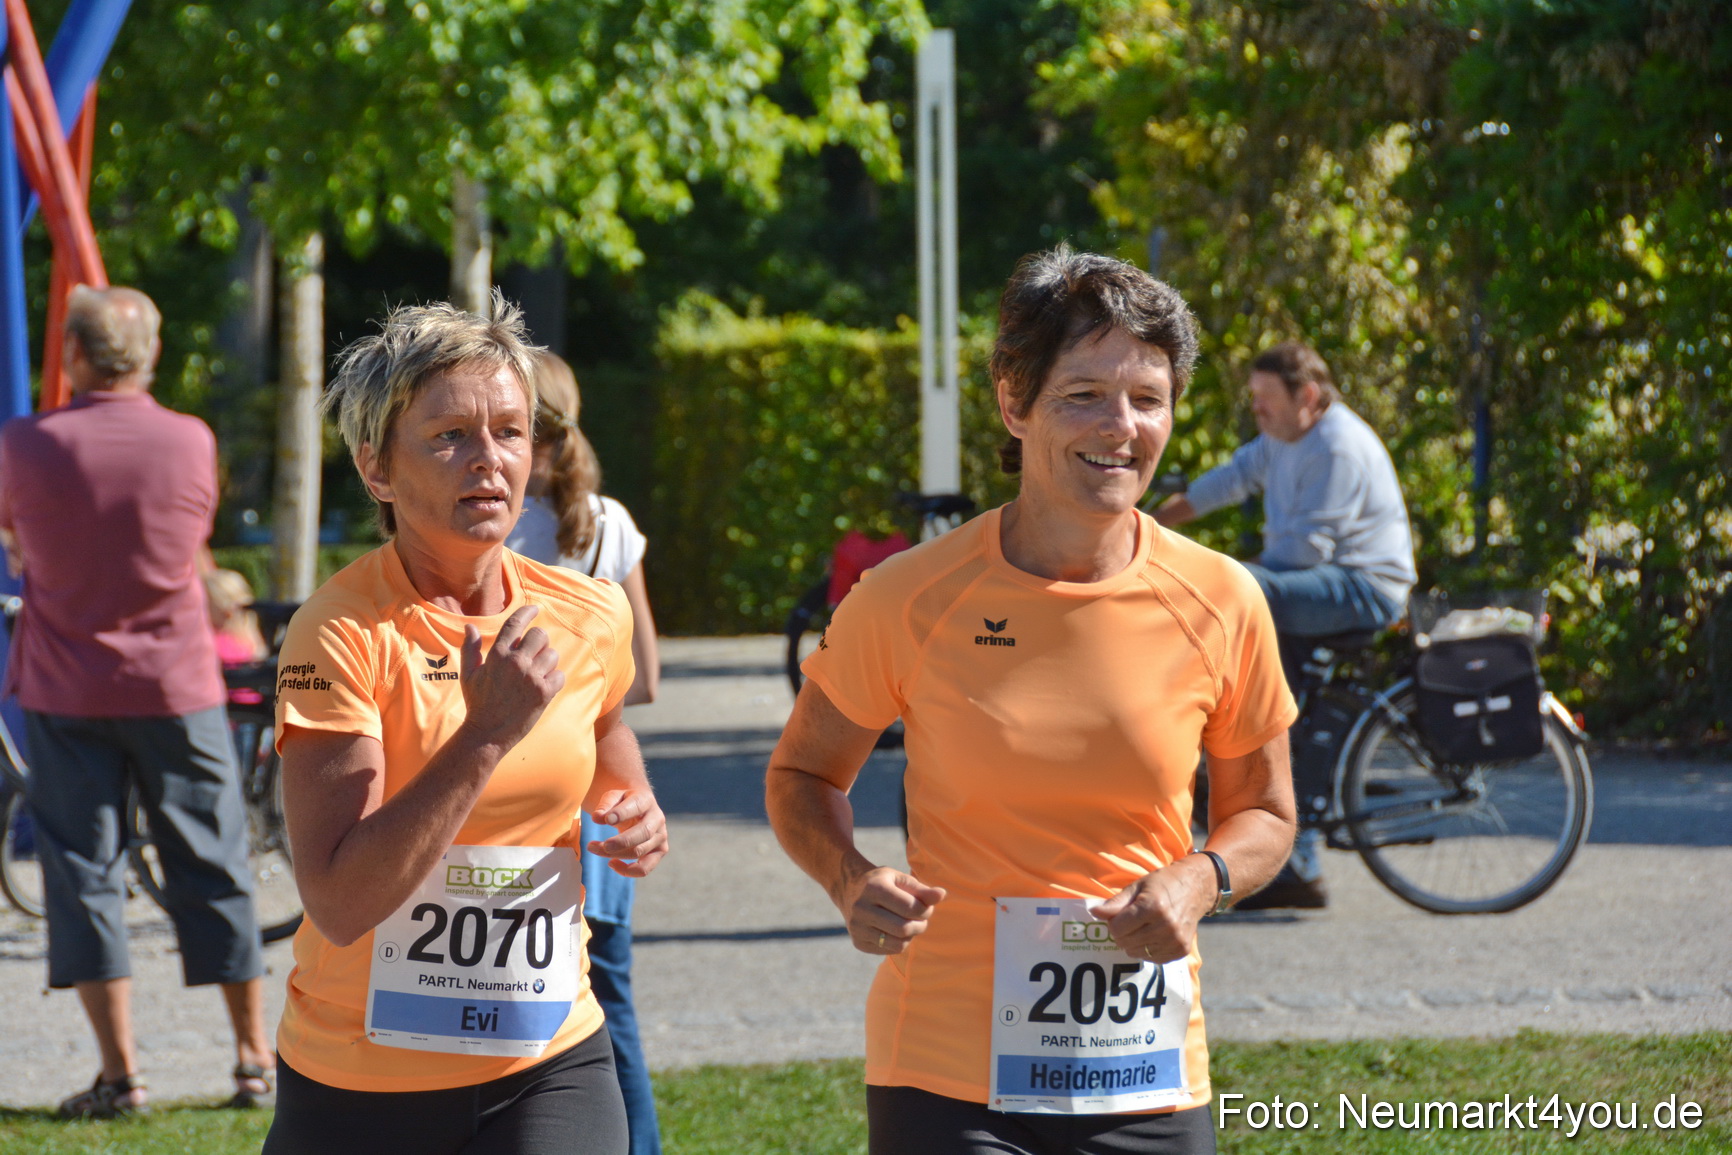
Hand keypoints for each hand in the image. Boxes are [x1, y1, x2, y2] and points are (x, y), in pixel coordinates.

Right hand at [457, 606, 564, 751]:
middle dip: (539, 643)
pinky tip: (542, 689)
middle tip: (534, 656)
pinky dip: (554, 681)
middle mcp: (515, 662)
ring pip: (552, 655)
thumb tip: (469, 626)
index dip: (528, 613)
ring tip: (536, 676)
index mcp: (497, 655)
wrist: (486, 735)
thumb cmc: (477, 704)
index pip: (515, 623)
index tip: (536, 609)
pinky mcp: (544, 693)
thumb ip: (470, 649)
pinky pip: (560, 675)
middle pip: (540, 635)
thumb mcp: (468, 675)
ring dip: (547, 663)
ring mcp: (531, 677)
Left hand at [586, 789, 667, 877]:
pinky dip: (627, 870)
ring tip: (594, 848)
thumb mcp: (613, 796)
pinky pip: (645, 868)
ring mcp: (660, 837)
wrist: (638, 807)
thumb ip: (605, 805)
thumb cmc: (622, 802)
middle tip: (600, 845)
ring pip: (640, 851)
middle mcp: (657, 819)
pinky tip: (611, 863)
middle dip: (621, 841)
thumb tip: (597, 818)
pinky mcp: (658, 852)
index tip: (606, 820)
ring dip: (615, 854)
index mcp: (646, 800)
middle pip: (644, 833)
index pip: (637, 806)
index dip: (621, 814)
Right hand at [836, 864, 945, 955]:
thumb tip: (942, 895)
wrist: (850, 890)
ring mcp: (857, 928)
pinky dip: (899, 943)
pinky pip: (889, 951)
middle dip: (920, 926)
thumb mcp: (900, 880)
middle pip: (904, 928)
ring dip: (911, 936)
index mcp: (874, 888)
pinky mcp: (858, 943)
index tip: (927, 907)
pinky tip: (895, 931)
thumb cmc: (882, 883)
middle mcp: (862, 909)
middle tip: (922, 920)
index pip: (911, 908)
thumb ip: (922, 889)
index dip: (926, 910)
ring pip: (898, 944)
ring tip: (909, 924)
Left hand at [1092, 857, 1213, 963]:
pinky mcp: (1181, 950)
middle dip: (1121, 933)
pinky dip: (1148, 950)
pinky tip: (1153, 935)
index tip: (1119, 915)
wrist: (1196, 888)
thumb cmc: (1163, 884)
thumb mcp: (1137, 886)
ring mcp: (1175, 940)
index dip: (1113, 922)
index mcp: (1152, 906)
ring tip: (1142, 927)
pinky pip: (1153, 959)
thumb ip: (1116, 903)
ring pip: (1137, 953)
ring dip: (1133, 943)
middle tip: (1130, 921)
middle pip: (1125, 942)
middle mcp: (1165, 926)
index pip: (1117, 928)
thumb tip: (1094, 912)